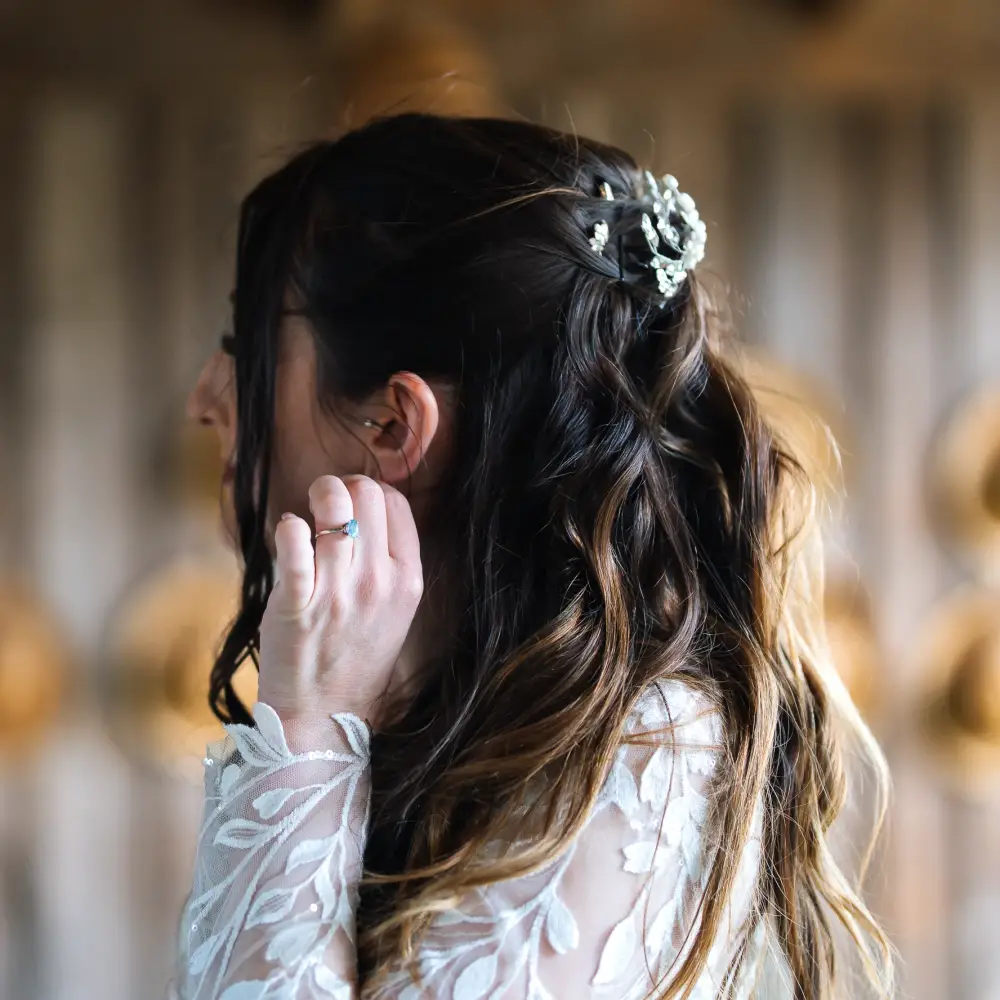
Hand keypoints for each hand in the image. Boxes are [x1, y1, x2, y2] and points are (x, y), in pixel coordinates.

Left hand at [257, 475, 422, 730]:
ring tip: (305, 518)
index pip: (395, 503)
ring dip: (314, 500)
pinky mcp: (298, 603)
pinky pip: (293, 540)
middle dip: (342, 487)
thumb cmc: (355, 660)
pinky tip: (288, 534)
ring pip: (333, 507)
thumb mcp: (395, 612)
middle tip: (324, 505)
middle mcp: (379, 581)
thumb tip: (364, 510)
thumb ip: (388, 563)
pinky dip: (288, 527)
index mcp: (408, 580)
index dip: (370, 492)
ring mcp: (339, 592)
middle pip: (367, 494)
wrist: (324, 716)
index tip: (352, 507)